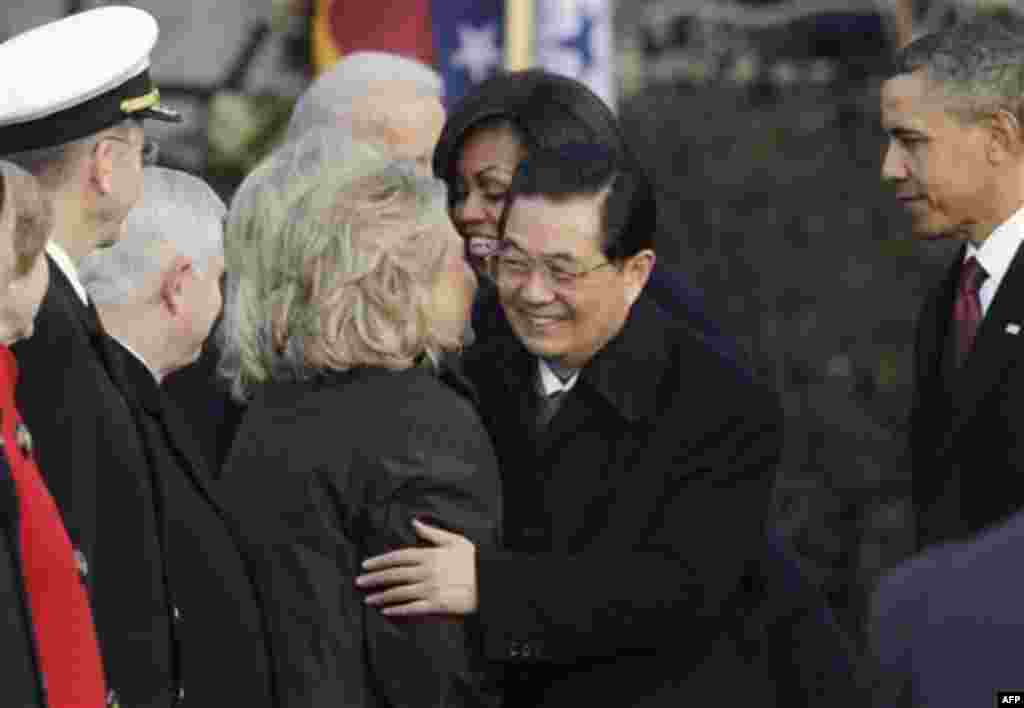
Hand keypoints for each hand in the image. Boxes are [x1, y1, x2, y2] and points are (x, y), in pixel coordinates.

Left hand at [356, 519, 477, 615]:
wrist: (490, 582)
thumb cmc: (473, 560)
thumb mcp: (454, 541)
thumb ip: (432, 532)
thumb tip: (414, 522)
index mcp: (429, 555)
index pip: (398, 557)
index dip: (379, 561)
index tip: (365, 565)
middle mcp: (426, 572)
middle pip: (394, 575)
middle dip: (374, 579)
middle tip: (359, 582)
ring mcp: (430, 589)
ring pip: (399, 593)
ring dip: (382, 596)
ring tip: (368, 599)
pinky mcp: (436, 605)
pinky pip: (412, 608)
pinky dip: (397, 610)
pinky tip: (386, 611)